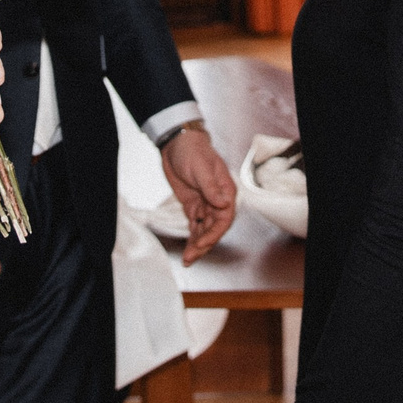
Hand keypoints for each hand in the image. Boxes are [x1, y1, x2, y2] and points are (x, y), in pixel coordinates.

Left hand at [159, 123, 237, 264]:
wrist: (176, 143)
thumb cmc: (192, 151)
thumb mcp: (201, 168)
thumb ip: (211, 187)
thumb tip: (223, 204)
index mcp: (225, 191)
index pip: (224, 219)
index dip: (214, 234)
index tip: (202, 244)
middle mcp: (217, 201)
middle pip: (214, 228)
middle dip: (203, 244)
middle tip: (191, 257)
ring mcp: (205, 204)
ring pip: (204, 229)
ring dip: (197, 244)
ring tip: (188, 259)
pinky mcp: (193, 205)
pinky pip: (195, 224)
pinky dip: (192, 236)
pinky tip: (187, 248)